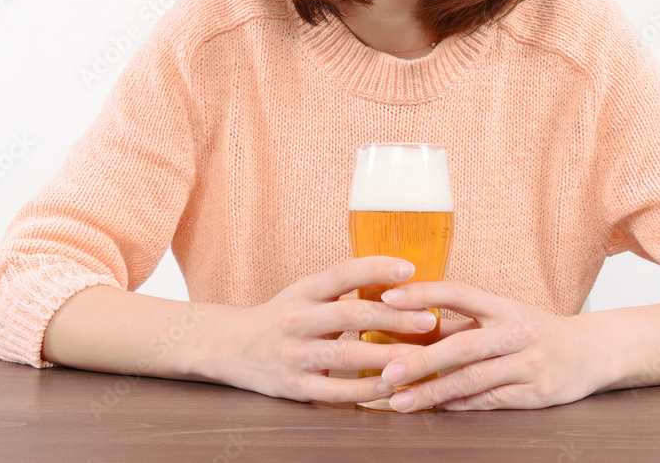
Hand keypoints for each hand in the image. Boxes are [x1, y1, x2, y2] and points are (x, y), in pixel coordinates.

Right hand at [198, 256, 438, 403]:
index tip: (409, 268)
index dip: (375, 268)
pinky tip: (389, 386)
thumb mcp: (305, 295)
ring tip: (418, 356)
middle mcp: (296, 320)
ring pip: (345, 355)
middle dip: (393, 317)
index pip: (341, 274)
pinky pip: (333, 391)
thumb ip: (343, 290)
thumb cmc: (282, 317)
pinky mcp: (293, 386)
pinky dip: (363, 389)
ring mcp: (293, 355)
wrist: (231, 347)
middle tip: (428, 320)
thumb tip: (400, 282)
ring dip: (385, 356)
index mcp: (303, 292)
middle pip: (350, 315)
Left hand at [377, 280, 609, 411]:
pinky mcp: (537, 393)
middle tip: (387, 373)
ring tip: (401, 401)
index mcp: (505, 306)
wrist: (591, 352)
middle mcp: (518, 332)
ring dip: (433, 393)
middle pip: (463, 345)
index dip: (424, 293)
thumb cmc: (535, 331)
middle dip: (421, 360)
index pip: (460, 293)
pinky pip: (490, 401)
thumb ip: (460, 321)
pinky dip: (459, 405)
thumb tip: (406, 321)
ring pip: (474, 380)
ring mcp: (530, 364)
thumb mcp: (503, 316)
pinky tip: (435, 409)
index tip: (388, 298)